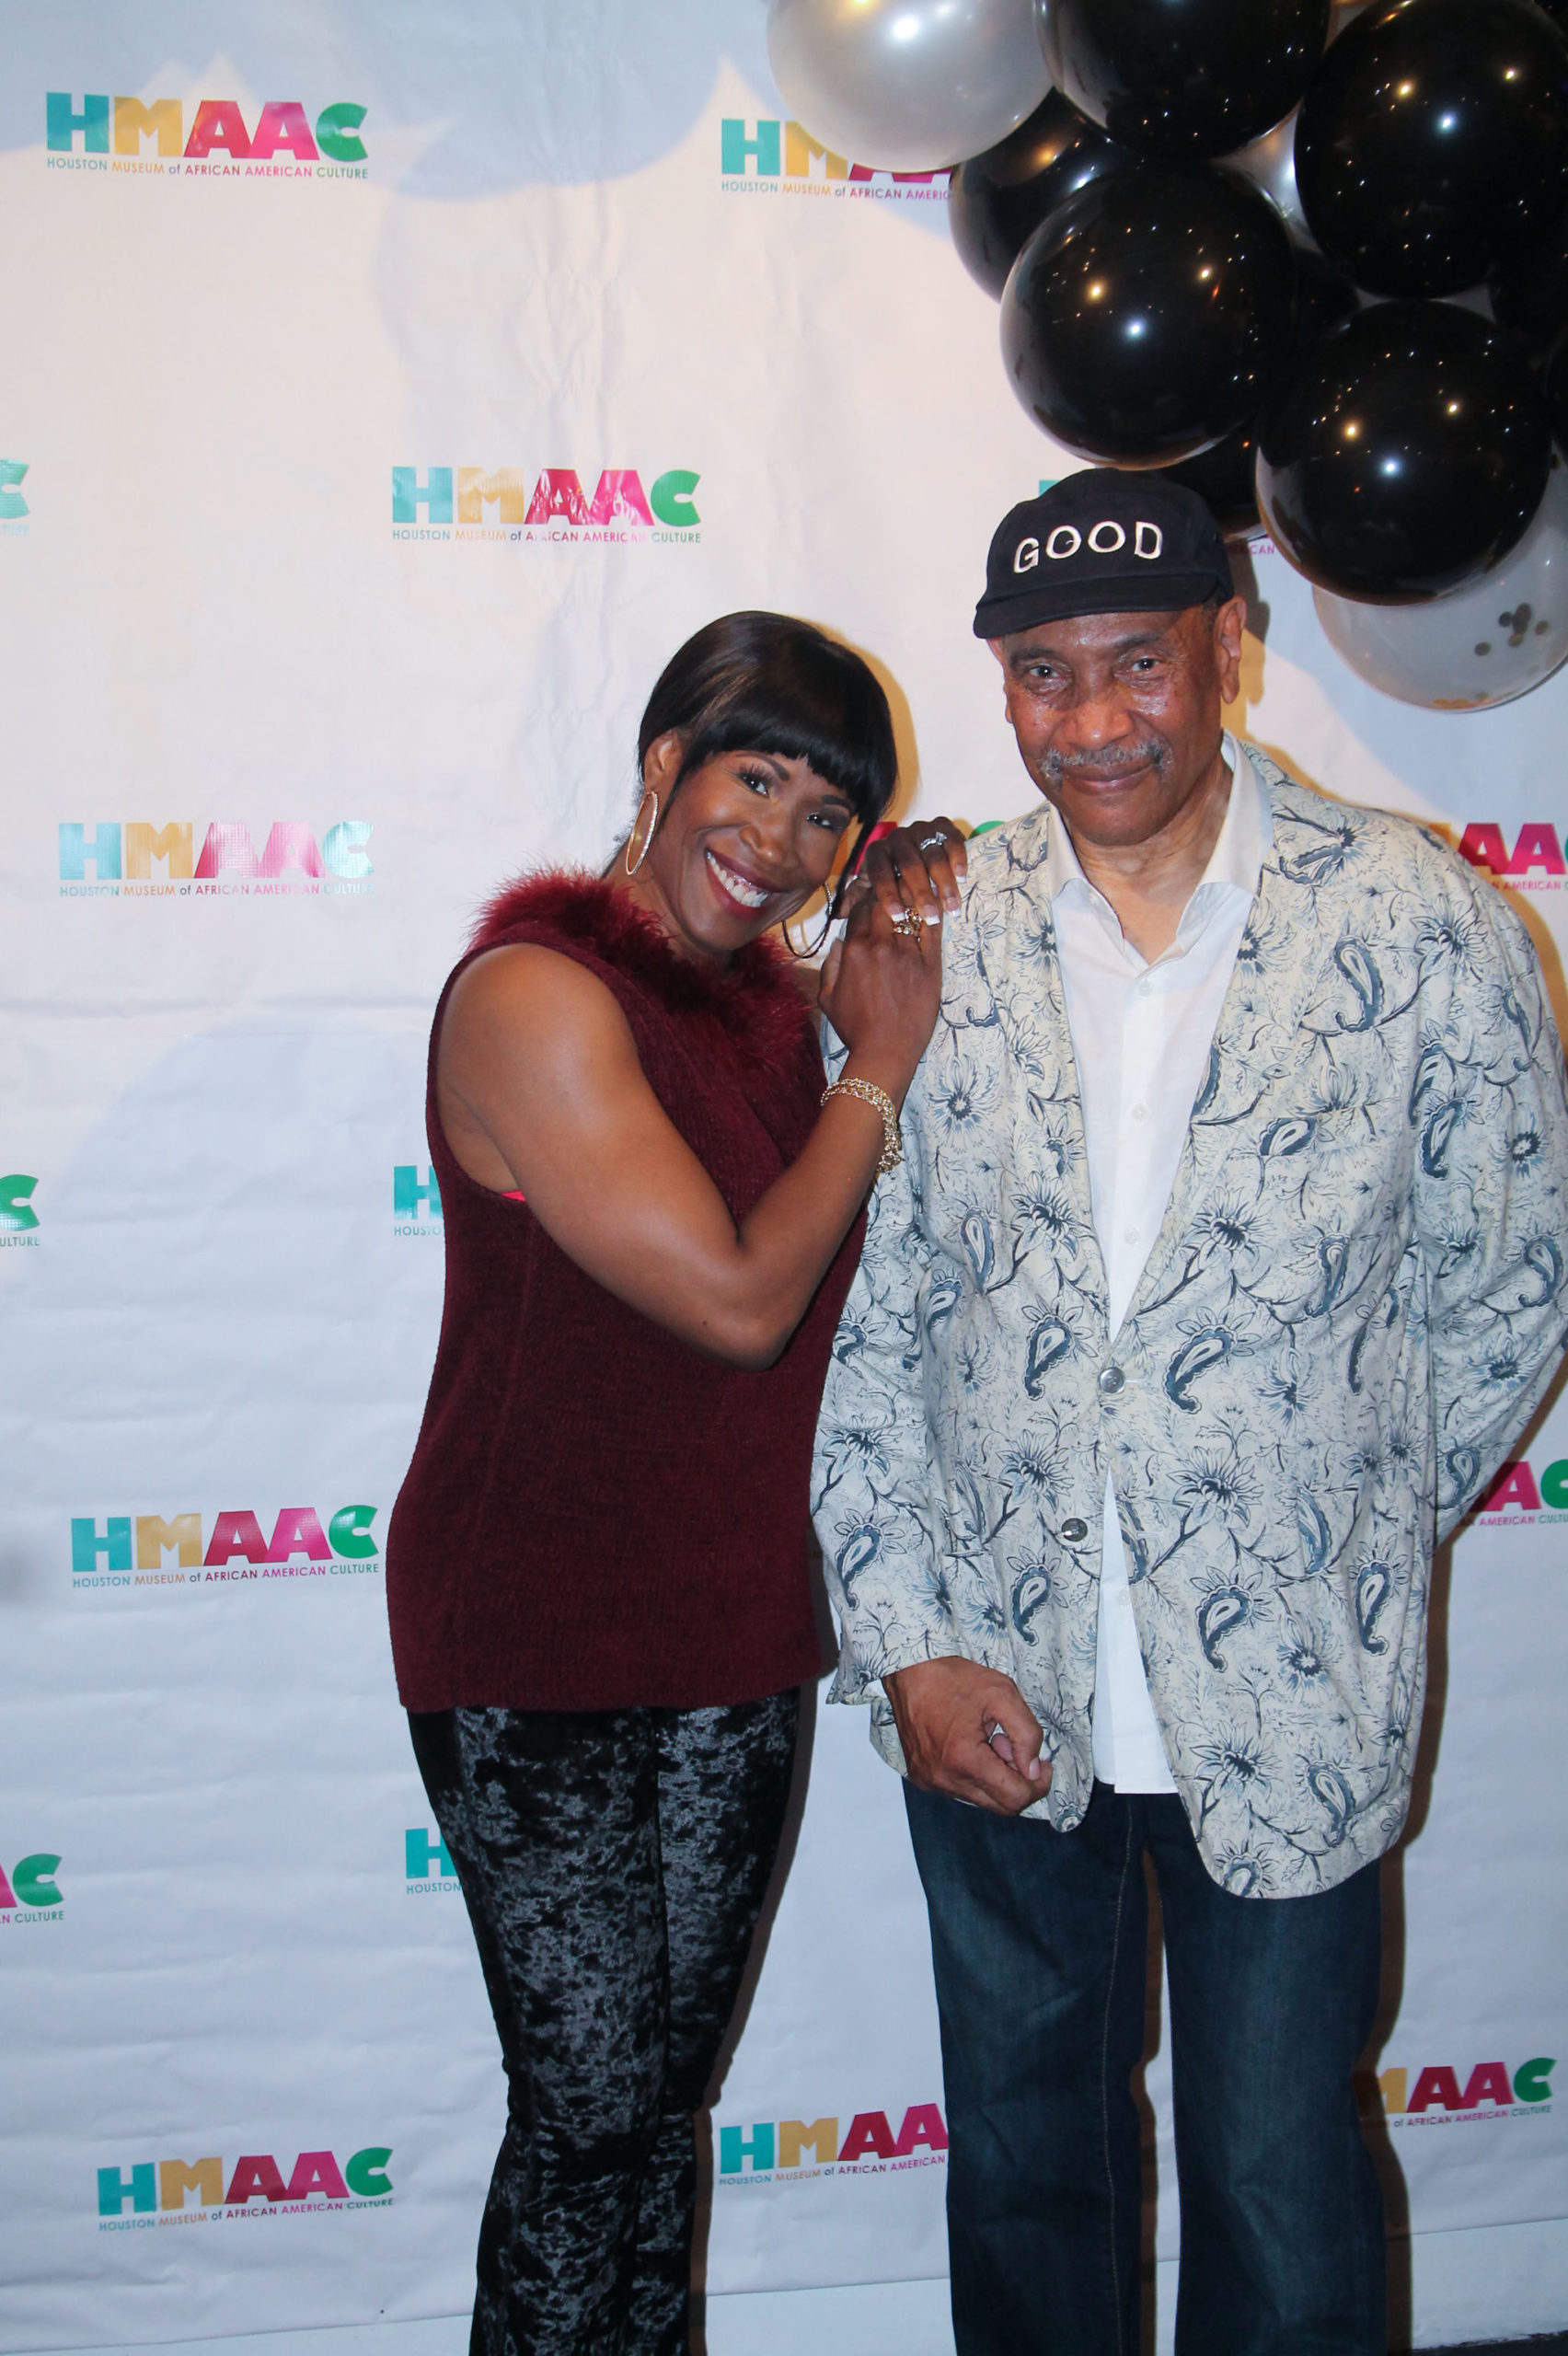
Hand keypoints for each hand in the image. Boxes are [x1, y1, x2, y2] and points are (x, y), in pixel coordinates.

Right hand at [818, 884, 941, 1096]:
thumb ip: (829, 966)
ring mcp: (907, 954)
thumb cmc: (855, 1029)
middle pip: (885, 903)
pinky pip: (933, 929)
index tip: (872, 899)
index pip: (860, 909)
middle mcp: (879, 946)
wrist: (886, 1051)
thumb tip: (838, 944)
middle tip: (895, 892)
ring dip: (911, 898)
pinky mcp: (930, 965)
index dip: (866, 899)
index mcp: (853, 951)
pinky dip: (933, 913)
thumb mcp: (828, 999)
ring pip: (910, 911)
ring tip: (915, 890)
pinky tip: (935, 904)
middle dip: (889, 894)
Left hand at [851, 817, 967, 927]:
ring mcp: (920, 830)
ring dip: (943, 882)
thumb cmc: (892, 882)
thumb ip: (856, 900)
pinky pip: (950, 838)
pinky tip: (962, 876)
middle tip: (930, 916)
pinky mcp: (941, 827)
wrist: (915, 858)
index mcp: (877, 853)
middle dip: (920, 892)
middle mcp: (897, 838)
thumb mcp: (871, 890)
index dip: (887, 893)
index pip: (879, 871)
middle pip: (909, 863)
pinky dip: (957, 855)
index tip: (897, 916)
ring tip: (951, 907)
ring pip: (932, 854)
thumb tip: (837, 914)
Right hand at [884, 1657, 1049, 1814]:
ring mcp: (930, 1781)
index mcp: (965, 1760)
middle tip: (1012, 1745)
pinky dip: (975, 1775)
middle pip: (1000, 1806)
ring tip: (988, 1740)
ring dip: (995, 1777)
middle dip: (1016, 1779)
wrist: (908, 1671)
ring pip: (981, 1799)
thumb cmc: (952, 1678)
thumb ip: (1027, 1733)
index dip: (1038, 1785)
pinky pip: (961, 1790)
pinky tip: (969, 1745)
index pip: (1015, 1797)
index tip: (1043, 1765)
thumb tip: (1033, 1769)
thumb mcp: (1003, 1694)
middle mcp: (944, 1779)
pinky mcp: (922, 1778)